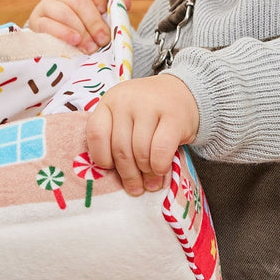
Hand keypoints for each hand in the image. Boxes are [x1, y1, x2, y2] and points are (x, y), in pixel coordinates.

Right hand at [27, 0, 129, 54]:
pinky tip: (75, 43)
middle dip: (93, 21)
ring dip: (80, 31)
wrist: (57, 42)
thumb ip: (114, 11)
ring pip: (63, 11)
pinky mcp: (37, 20)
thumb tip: (125, 3)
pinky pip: (48, 25)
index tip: (106, 11)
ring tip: (90, 47)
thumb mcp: (101, 19)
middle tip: (103, 40)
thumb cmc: (85, 29)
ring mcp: (48, 4)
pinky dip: (64, 34)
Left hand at [86, 75, 198, 195]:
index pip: (96, 134)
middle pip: (120, 148)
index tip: (111, 169)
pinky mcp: (173, 116)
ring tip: (151, 183)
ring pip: (140, 151)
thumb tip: (113, 178)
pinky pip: (160, 150)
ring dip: (145, 173)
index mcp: (109, 101)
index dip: (101, 157)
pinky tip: (162, 170)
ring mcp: (150, 106)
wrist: (183, 91)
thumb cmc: (148, 112)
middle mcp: (126, 100)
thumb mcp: (125, 116)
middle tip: (135, 188)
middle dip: (128, 174)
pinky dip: (159, 166)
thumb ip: (115, 137)